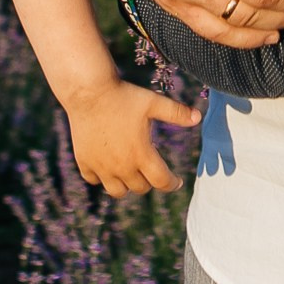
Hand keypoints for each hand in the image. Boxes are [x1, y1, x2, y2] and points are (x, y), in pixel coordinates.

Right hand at [62, 77, 201, 194]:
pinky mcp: (84, 162)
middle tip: (153, 171)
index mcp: (141, 154)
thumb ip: (176, 112)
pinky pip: (94, 180)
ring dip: (127, 186)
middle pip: (140, 188)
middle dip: (150, 182)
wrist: (89, 92)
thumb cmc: (124, 96)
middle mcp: (121, 166)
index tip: (176, 182)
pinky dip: (102, 178)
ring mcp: (101, 166)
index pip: (161, 182)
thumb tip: (199, 117)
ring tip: (132, 175)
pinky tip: (108, 167)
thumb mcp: (153, 102)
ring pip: (117, 191)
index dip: (172, 184)